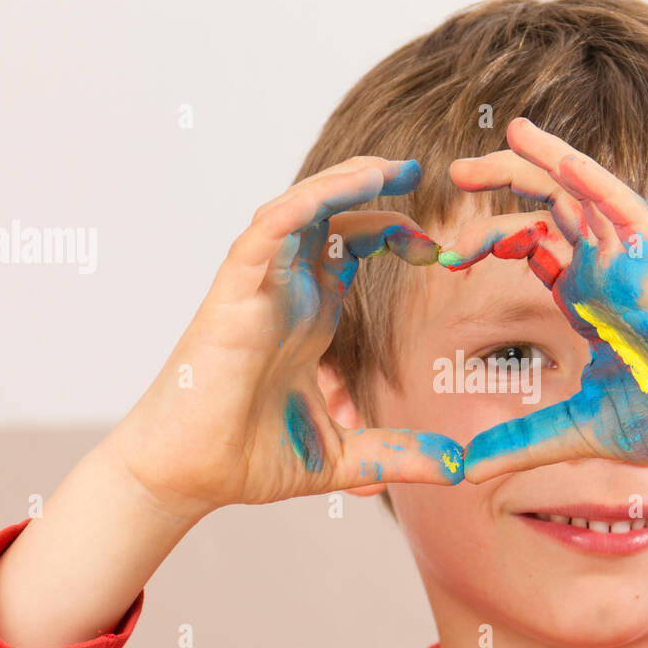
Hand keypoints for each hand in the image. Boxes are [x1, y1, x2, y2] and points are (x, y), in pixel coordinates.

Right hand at [106, 156, 464, 520]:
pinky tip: (348, 190)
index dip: (395, 233)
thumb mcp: (347, 457)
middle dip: (371, 184)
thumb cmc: (247, 459)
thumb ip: (400, 454)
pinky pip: (267, 231)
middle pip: (330, 214)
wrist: (189, 479)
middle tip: (418, 170)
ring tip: (388, 168)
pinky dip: (305, 204)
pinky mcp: (232, 296)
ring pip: (298, 208)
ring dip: (342, 181)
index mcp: (309, 316)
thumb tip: (458, 468)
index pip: (353, 248)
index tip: (440, 249)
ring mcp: (258, 289)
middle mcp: (285, 292)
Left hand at [437, 117, 647, 481]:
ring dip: (538, 162)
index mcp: (589, 297)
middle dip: (501, 184)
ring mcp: (633, 260)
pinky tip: (551, 153)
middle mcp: (608, 270)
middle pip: (548, 208)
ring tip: (502, 137)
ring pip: (580, 191)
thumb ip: (521, 443)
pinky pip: (621, 204)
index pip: (533, 247)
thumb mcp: (580, 430)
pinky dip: (586, 176)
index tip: (445, 254)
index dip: (489, 239)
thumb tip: (463, 469)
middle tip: (451, 171)